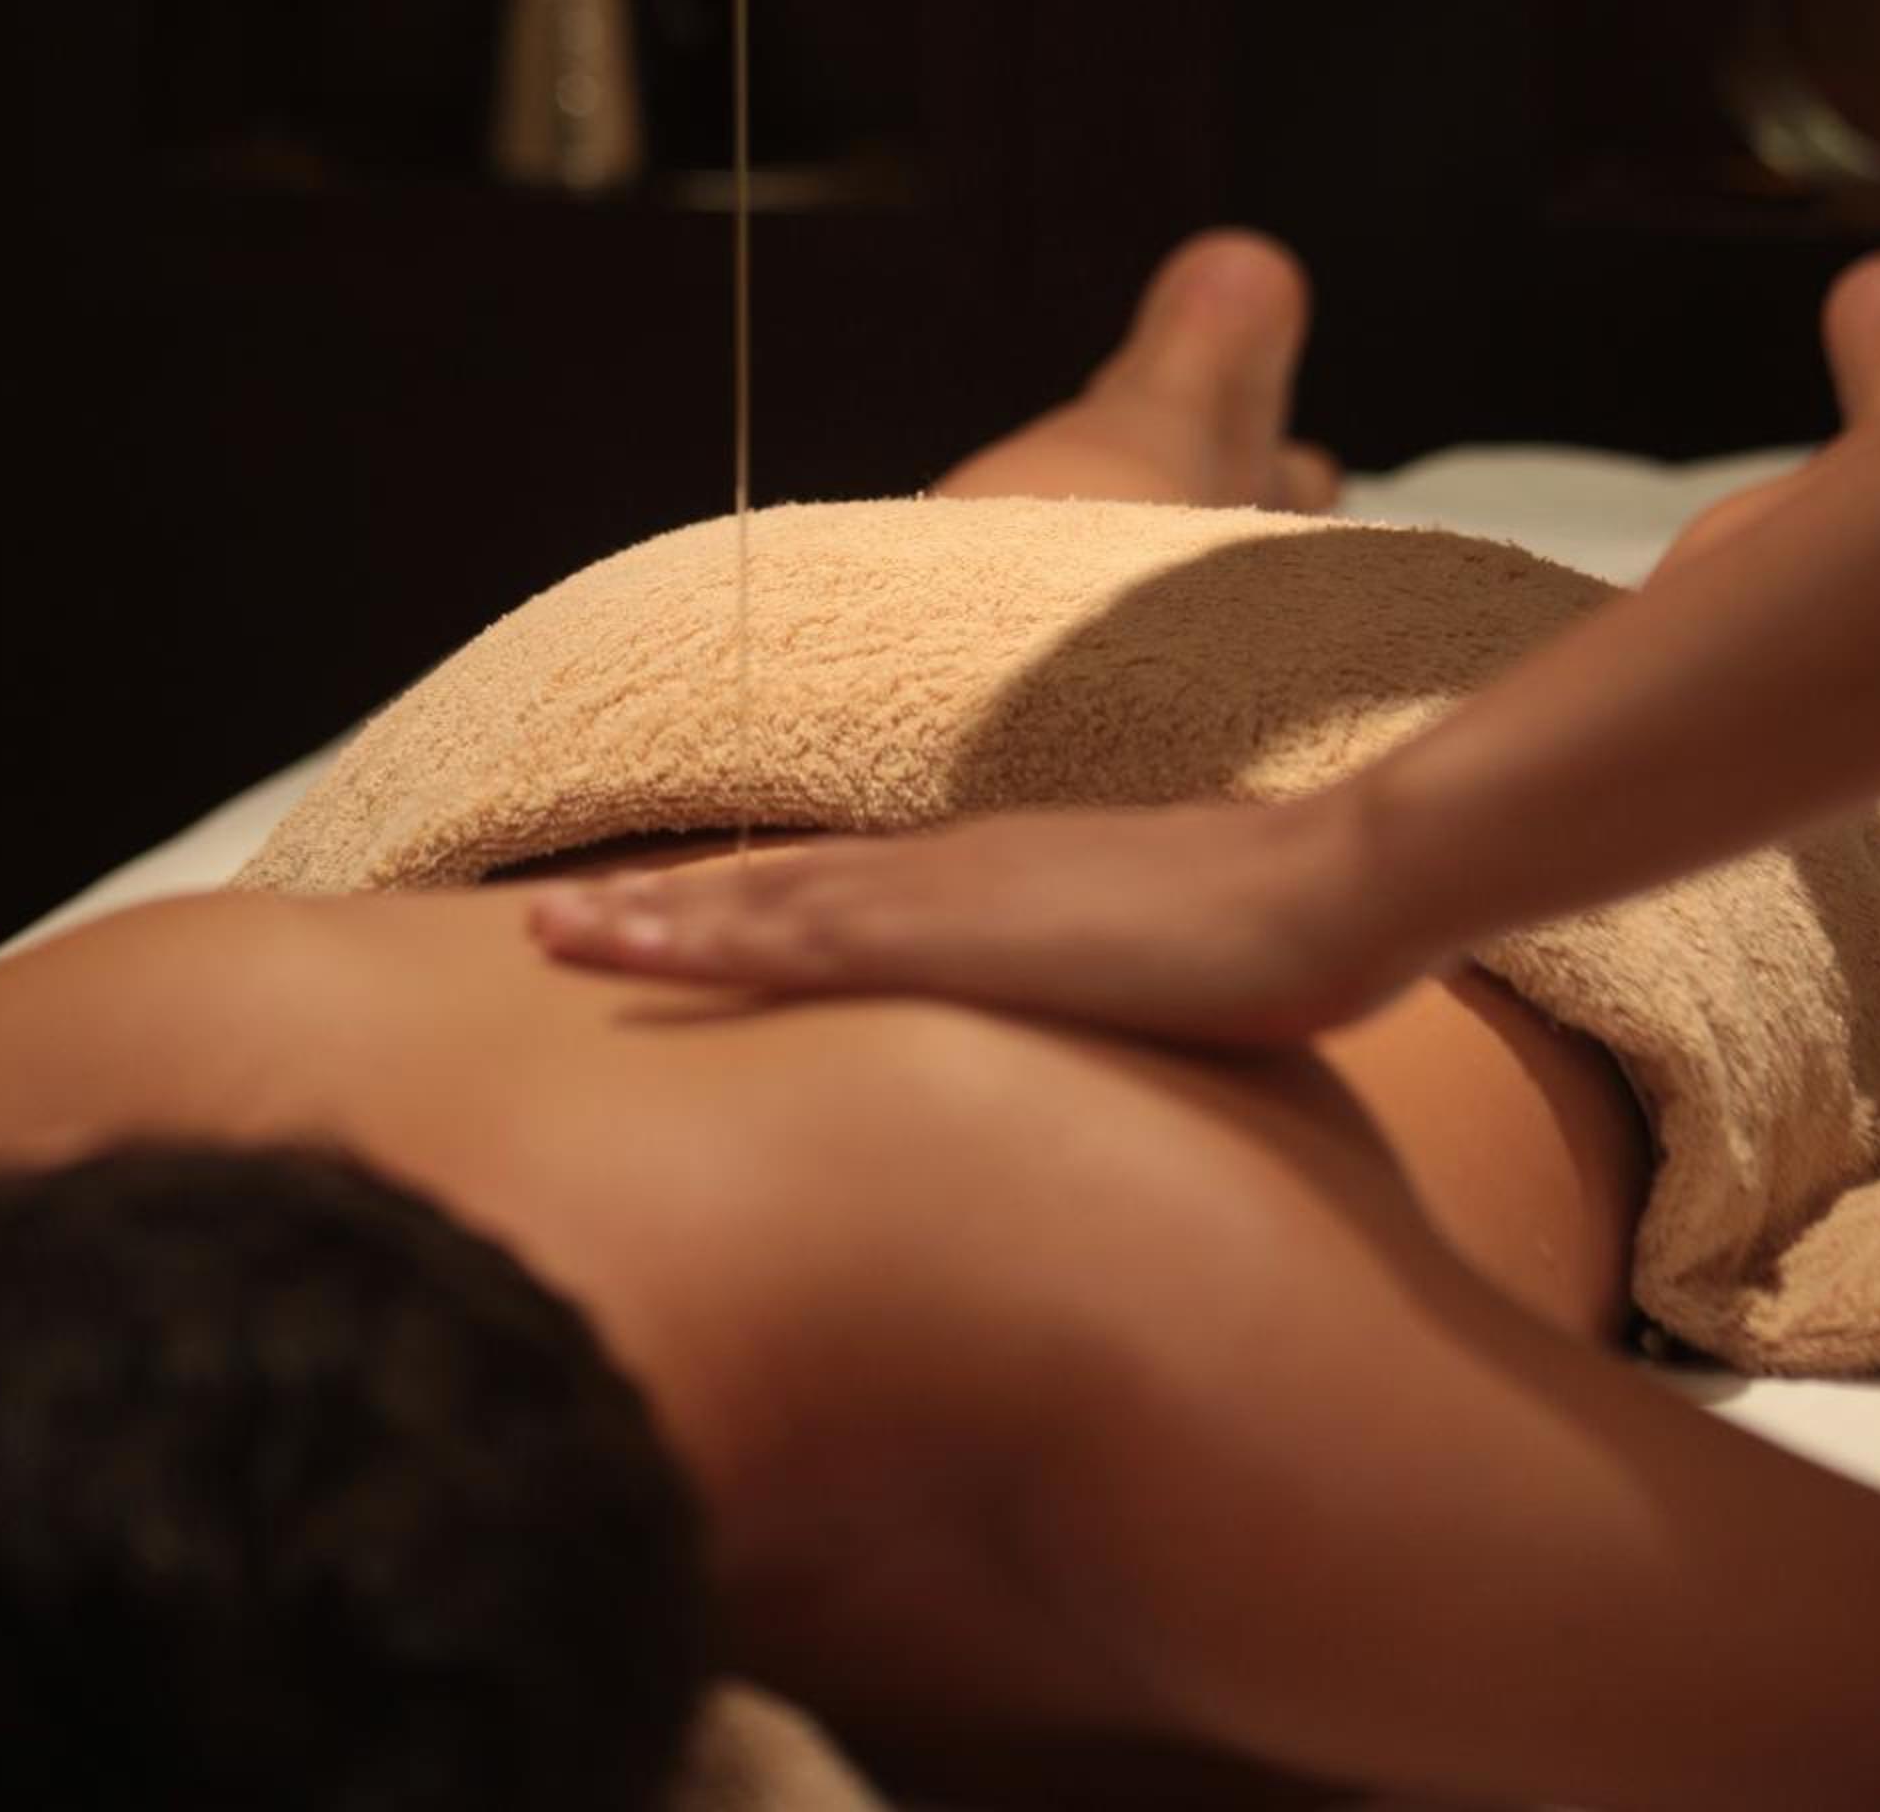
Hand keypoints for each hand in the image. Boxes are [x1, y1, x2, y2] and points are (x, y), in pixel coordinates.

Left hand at [524, 791, 1450, 1050]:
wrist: (1331, 883)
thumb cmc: (1275, 932)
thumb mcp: (1168, 964)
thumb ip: (1114, 976)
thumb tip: (1109, 1008)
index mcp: (997, 882)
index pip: (845, 892)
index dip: (745, 907)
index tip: (662, 923)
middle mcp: (951, 871)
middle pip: (777, 887)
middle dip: (662, 910)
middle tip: (548, 923)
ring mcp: (947, 893)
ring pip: (762, 902)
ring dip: (652, 918)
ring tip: (550, 932)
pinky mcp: (956, 932)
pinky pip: (798, 938)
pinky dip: (705, 939)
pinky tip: (636, 950)